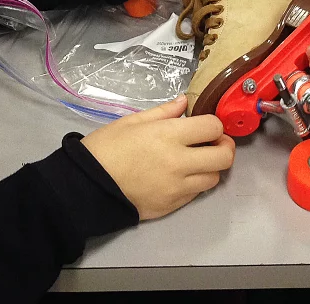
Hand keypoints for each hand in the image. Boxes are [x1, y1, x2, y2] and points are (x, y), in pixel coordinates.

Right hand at [82, 97, 234, 219]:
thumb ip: (163, 112)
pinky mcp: (172, 206)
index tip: (205, 125)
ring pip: (215, 178)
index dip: (214, 124)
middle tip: (212, 143)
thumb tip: (185, 102)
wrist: (86, 187)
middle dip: (223, 146)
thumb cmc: (105, 148)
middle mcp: (179, 162)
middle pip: (224, 156)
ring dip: (211, 167)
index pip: (213, 127)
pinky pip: (196, 194)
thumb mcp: (131, 121)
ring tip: (196, 160)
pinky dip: (196, 183)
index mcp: (169, 136)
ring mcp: (178, 188)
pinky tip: (181, 176)